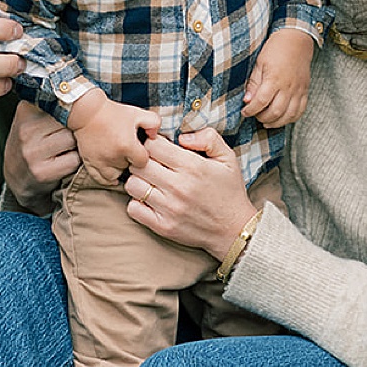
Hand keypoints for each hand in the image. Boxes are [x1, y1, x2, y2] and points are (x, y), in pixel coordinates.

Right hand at [3, 101, 80, 214]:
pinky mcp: (41, 172)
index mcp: (27, 109)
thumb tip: (88, 91)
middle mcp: (27, 129)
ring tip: (65, 148)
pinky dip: (75, 162)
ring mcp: (32, 151)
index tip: (75, 110)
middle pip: (71, 120)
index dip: (73, 107)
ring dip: (77, 145)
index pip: (62, 99)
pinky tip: (63, 162)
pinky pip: (74, 160)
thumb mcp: (35, 116)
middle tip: (67, 134)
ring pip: (74, 140)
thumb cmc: (34, 141)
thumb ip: (54, 102)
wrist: (17, 175)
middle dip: (76, 127)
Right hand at [67, 89, 159, 186]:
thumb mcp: (137, 113)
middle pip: (128, 169)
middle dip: (130, 162)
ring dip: (119, 170)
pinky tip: (111, 174)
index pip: (143, 162)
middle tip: (129, 153)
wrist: (87, 111)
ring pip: (115, 177)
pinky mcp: (89, 162)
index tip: (139, 149)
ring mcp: (100, 162)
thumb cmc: (112, 112)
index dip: (143, 156)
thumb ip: (153, 122)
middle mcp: (114, 157)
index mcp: (127, 146)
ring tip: (120, 162)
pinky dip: (106, 179)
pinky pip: (99, 179)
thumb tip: (155, 136)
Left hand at [123, 128, 257, 258]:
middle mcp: (178, 187)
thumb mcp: (228, 159)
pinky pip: (133, 209)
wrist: (234, 230)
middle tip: (151, 163)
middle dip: (142, 159)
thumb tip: (181, 137)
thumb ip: (209, 138)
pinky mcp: (163, 226)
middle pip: (138, 163)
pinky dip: (137, 203)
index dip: (152, 142)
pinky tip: (150, 199)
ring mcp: (169, 209)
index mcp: (192, 167)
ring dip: (138, 180)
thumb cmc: (229, 191)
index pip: (153, 145)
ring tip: (150, 181)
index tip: (158, 147)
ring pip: (132, 185)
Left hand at [243, 26, 315, 127]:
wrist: (296, 40)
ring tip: (266, 121)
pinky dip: (290, 118)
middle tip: (254, 115)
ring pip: (289, 115)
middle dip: (262, 118)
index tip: (244, 112)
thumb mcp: (260, 63)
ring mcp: (298, 90)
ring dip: (276, 122)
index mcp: (274, 79)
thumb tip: (247, 100)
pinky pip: (300, 111)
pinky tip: (281, 118)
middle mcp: (288, 87)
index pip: (261, 102)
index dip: (251, 110)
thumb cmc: (276, 49)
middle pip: (275, 112)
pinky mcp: (305, 91)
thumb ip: (254, 83)